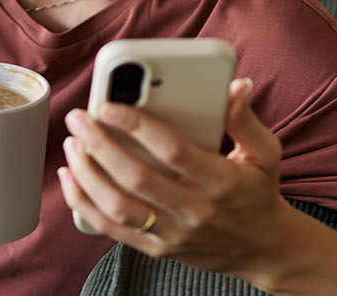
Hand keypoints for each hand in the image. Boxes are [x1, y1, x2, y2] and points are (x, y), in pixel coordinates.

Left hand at [58, 78, 297, 275]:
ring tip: (72, 144)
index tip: (109, 105)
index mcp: (221, 181)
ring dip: (88, 174)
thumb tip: (235, 86)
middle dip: (100, 145)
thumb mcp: (266, 154)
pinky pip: (112, 230)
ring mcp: (174, 234)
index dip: (138, 126)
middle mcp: (195, 211)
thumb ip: (246, 120)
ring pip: (118, 208)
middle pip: (137, 179)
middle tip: (78, 119)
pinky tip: (71, 178)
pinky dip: (85, 203)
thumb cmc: (258, 193)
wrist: (262, 249)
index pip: (173, 151)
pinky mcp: (157, 249)